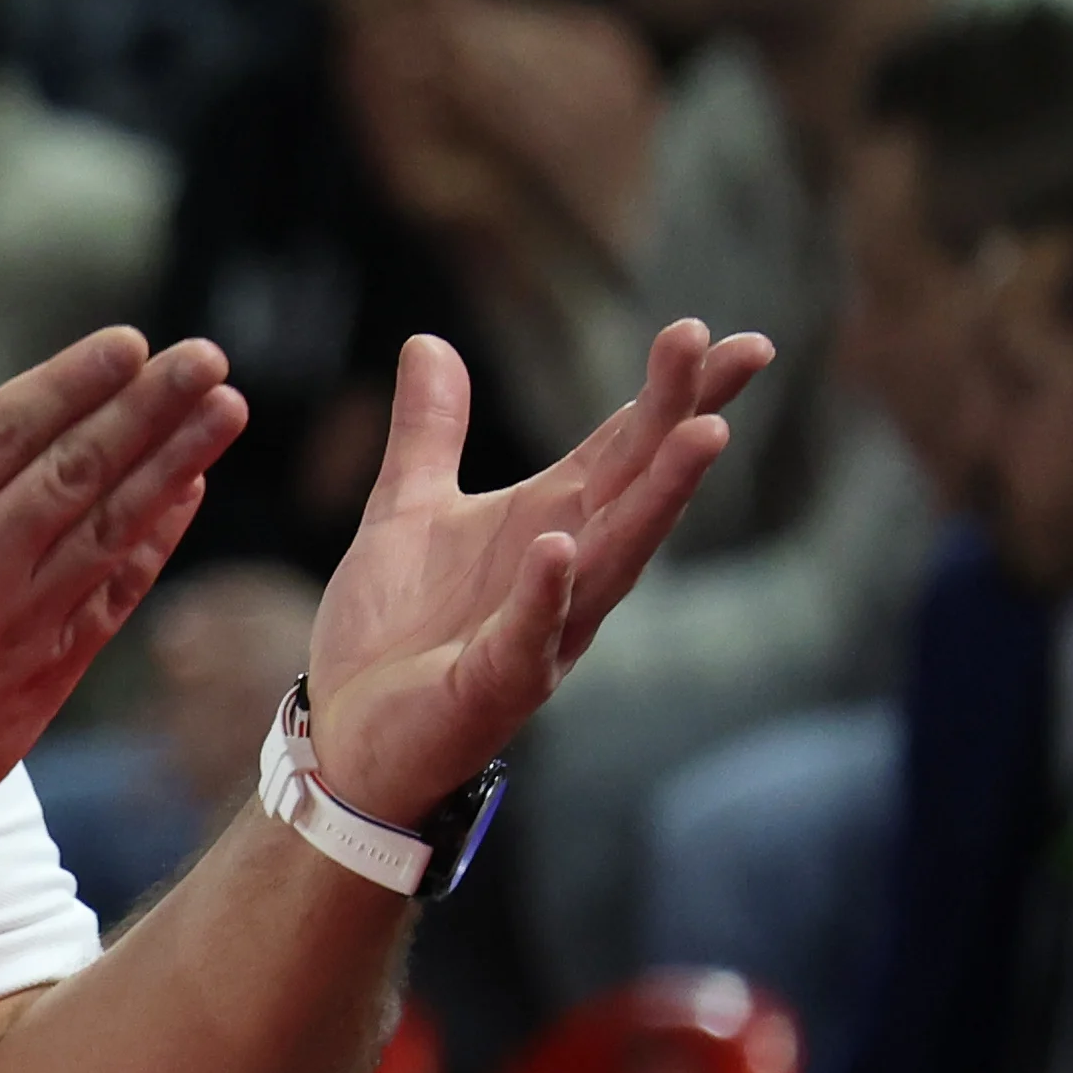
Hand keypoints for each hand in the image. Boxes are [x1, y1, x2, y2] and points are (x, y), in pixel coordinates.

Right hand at [0, 329, 247, 862]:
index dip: (75, 382)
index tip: (132, 342)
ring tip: (224, 410)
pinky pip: (110, 599)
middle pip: (76, 471)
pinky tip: (188, 497)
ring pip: (107, 531)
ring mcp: (10, 626)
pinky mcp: (38, 680)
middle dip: (150, 409)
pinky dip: (153, 546)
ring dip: (173, 466)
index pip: (6, 431)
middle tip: (207, 356)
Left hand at [303, 322, 773, 815]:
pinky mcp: (497, 684)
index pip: (623, 447)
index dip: (672, 392)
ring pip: (615, 558)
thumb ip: (429, 430)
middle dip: (679, 417)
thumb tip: (428, 341)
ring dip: (658, 499)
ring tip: (702, 434)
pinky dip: (546, 592)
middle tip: (722, 348)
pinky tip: (561, 547)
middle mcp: (566, 572)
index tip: (724, 334)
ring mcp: (542, 631)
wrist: (348, 738)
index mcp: (549, 522)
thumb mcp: (408, 508)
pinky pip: (528, 635)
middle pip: (635, 485)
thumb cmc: (397, 631)